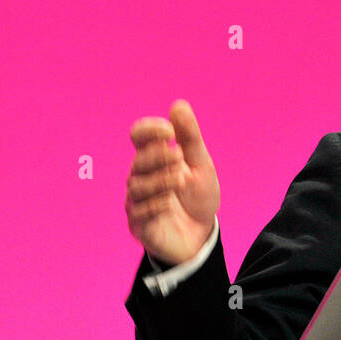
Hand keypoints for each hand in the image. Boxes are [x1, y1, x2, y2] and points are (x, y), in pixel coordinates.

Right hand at [125, 99, 220, 266]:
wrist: (203, 235)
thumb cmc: (198, 196)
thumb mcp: (201, 164)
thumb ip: (189, 137)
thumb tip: (178, 104)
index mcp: (154, 158)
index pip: (139, 136)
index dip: (149, 130)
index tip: (169, 130)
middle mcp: (141, 177)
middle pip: (137, 161)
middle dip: (157, 156)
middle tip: (179, 157)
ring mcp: (137, 202)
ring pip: (136, 186)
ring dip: (160, 180)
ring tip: (181, 179)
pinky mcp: (139, 226)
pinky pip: (138, 212)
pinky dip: (155, 204)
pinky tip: (170, 201)